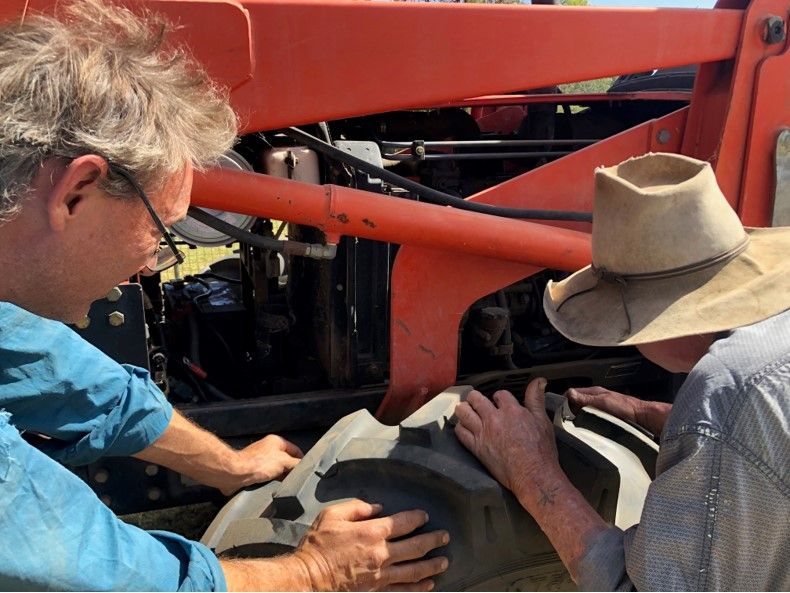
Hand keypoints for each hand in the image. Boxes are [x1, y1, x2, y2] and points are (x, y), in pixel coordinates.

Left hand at [223, 434, 302, 494]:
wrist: (237, 474)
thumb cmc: (261, 464)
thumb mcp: (284, 462)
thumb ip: (296, 463)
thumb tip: (304, 466)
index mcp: (276, 441)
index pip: (295, 449)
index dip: (302, 459)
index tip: (306, 470)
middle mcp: (268, 447)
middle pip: (286, 458)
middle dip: (291, 468)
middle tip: (297, 479)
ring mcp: (260, 458)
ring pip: (277, 467)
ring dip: (281, 475)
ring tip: (287, 484)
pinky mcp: (254, 468)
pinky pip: (268, 474)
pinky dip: (273, 479)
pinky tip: (275, 485)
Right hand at [293, 499, 449, 590]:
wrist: (308, 579)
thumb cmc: (318, 546)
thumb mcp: (332, 515)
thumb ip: (357, 508)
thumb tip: (377, 507)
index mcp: (372, 532)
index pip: (404, 522)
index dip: (417, 518)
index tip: (425, 516)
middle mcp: (381, 554)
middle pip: (416, 546)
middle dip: (433, 540)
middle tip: (445, 537)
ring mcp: (381, 575)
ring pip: (415, 571)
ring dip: (432, 565)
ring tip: (444, 561)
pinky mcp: (377, 591)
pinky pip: (404, 590)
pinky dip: (419, 587)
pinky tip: (429, 584)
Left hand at [454, 378, 558, 496]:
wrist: (533, 475)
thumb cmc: (541, 451)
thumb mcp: (543, 420)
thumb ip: (536, 399)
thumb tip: (539, 381)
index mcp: (511, 410)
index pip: (499, 394)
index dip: (499, 397)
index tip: (499, 401)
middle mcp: (494, 418)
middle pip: (476, 399)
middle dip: (475, 397)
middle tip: (475, 400)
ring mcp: (483, 433)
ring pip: (464, 412)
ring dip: (463, 408)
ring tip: (464, 409)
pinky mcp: (476, 448)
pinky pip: (461, 433)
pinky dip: (460, 427)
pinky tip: (463, 427)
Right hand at [564, 386, 669, 435]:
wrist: (643, 418)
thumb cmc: (626, 408)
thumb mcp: (603, 402)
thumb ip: (586, 398)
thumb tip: (569, 393)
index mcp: (594, 392)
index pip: (572, 393)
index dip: (565, 401)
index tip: (561, 412)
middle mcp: (596, 398)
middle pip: (576, 403)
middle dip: (571, 411)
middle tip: (568, 421)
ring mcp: (600, 407)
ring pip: (583, 411)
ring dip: (579, 418)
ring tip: (578, 426)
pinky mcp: (605, 417)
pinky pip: (591, 418)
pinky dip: (587, 422)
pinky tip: (588, 429)